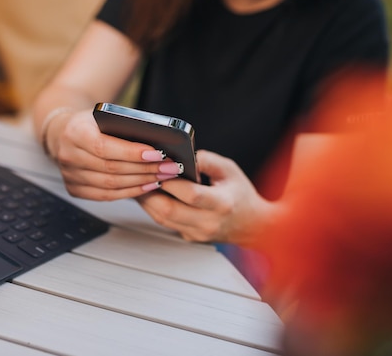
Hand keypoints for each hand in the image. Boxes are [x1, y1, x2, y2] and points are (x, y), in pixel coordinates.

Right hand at [46, 109, 182, 200]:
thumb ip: (124, 126)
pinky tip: (148, 186)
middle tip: (170, 167)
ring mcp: (69, 176)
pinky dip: (130, 192)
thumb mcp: (104, 115)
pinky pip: (106, 196)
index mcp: (74, 132)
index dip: (133, 153)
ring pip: (111, 185)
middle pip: (111, 169)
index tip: (159, 153)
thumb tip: (158, 142)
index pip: (105, 147)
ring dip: (141, 182)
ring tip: (164, 176)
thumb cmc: (92, 123)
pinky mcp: (74, 189)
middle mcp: (68, 156)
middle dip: (145, 169)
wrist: (64, 133)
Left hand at [136, 150, 275, 244]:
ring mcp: (197, 233)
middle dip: (150, 191)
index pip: (191, 195)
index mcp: (222, 204)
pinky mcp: (189, 237)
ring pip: (162, 219)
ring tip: (139, 182)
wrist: (253, 226)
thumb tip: (181, 154)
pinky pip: (166, 223)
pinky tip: (149, 194)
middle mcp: (209, 222)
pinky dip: (154, 208)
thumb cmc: (241, 194)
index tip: (158, 167)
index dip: (171, 182)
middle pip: (169, 211)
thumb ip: (206, 160)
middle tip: (139, 175)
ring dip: (147, 201)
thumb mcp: (229, 170)